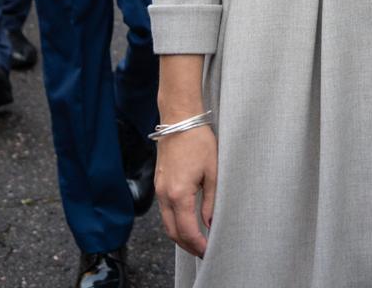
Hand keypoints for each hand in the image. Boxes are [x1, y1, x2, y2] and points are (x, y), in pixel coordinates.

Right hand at [155, 125, 217, 256]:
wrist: (179, 119)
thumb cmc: (198, 141)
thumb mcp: (213, 171)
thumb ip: (211, 200)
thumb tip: (210, 222)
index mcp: (179, 194)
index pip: (186, 230)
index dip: (198, 245)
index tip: (208, 251)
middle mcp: (164, 195)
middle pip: (172, 232)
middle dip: (187, 245)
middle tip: (202, 250)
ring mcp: (159, 189)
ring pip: (166, 222)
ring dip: (179, 234)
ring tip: (196, 239)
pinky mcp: (159, 182)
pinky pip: (164, 210)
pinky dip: (174, 221)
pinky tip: (186, 220)